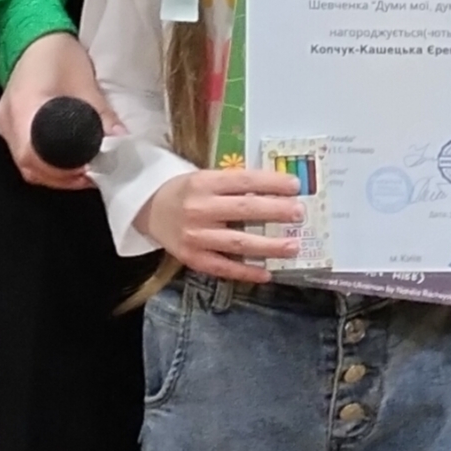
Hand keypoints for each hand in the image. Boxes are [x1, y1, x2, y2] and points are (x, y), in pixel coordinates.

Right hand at [0, 32, 122, 189]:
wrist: (35, 34)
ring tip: (83, 171)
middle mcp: (8, 119)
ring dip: (53, 173)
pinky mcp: (10, 123)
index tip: (86, 170)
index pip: (34, 154)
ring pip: (25, 163)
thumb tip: (120, 140)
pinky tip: (67, 162)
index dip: (60, 170)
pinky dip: (45, 163)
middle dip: (60, 176)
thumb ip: (101, 114)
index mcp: (24, 107)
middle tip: (90, 175)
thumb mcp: (85, 82)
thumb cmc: (58, 53)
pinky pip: (23, 152)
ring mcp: (5, 122)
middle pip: (29, 164)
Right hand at [139, 165, 302, 281]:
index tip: (295, 186)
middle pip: (245, 210)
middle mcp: (200, 209)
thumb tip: (277, 190)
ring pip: (238, 243)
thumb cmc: (186, 191)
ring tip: (293, 246)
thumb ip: (235, 184)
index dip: (271, 183)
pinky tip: (267, 273)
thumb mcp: (205, 177)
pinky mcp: (193, 258)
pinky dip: (246, 272)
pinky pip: (224, 268)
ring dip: (268, 246)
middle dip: (276, 212)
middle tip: (300, 214)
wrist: (150, 210)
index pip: (244, 181)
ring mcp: (196, 236)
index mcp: (204, 183)